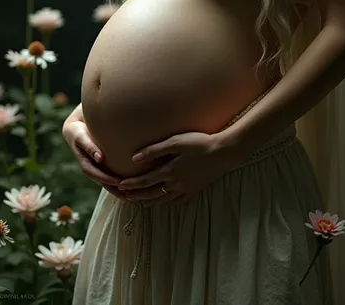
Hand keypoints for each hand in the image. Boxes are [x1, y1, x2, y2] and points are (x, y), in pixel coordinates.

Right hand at [62, 119, 134, 204]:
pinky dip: (122, 183)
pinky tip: (135, 186)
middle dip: (118, 192)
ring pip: (110, 184)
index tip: (120, 183)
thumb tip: (99, 158)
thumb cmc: (78, 133)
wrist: (75, 131)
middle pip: (106, 184)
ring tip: (137, 197)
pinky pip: (113, 176)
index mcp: (86, 165)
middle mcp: (93, 170)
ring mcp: (99, 170)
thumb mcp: (81, 138)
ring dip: (122, 191)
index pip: (98, 175)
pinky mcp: (104, 167)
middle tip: (132, 198)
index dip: (108, 180)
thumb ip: (89, 147)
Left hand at [117, 131, 240, 205]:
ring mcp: (186, 189)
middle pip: (151, 193)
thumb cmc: (200, 143)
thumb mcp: (176, 142)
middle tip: (125, 197)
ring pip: (163, 200)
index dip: (132, 184)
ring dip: (149, 201)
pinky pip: (177, 201)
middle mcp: (176, 184)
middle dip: (137, 195)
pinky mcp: (195, 190)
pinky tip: (164, 201)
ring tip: (140, 202)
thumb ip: (155, 150)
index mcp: (169, 171)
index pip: (145, 181)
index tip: (120, 185)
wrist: (224, 153)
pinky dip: (166, 202)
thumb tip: (134, 158)